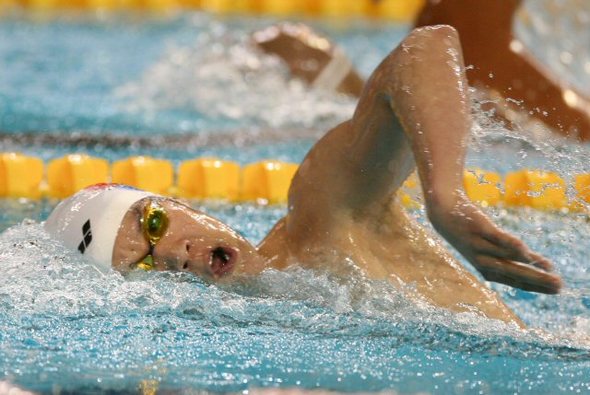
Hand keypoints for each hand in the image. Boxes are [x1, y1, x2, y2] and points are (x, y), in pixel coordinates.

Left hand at [426, 192, 562, 293]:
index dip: (536, 287)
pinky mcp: (478, 229)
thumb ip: (512, 256)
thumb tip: (539, 265)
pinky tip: (524, 250)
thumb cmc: (472, 233)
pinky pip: (495, 238)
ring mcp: (479, 246)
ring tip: (551, 269)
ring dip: (529, 265)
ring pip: (507, 258)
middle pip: (513, 274)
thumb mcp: (491, 248)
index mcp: (487, 269)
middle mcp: (483, 261)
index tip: (556, 291)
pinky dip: (509, 244)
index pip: (515, 282)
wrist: (445, 214)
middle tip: (559, 286)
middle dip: (537, 281)